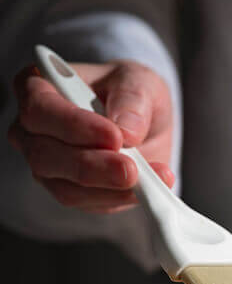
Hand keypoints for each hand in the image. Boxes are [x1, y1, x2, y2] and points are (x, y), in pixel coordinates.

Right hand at [8, 61, 173, 212]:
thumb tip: (126, 131)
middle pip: (45, 155)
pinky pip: (89, 203)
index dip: (74, 125)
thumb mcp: (139, 81)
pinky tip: (147, 191)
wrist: (143, 121)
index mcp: (38, 88)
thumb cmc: (130, 93)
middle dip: (91, 166)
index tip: (114, 136)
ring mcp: (47, 164)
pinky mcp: (70, 190)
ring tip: (149, 183)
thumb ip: (132, 100)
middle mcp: (31, 130)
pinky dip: (120, 199)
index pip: (40, 108)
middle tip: (131, 170)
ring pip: (65, 187)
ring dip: (109, 189)